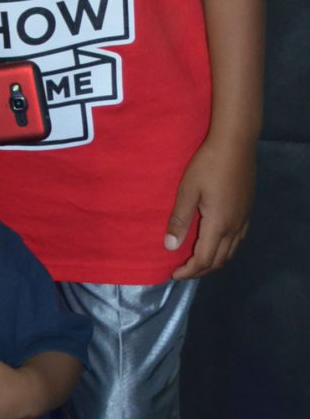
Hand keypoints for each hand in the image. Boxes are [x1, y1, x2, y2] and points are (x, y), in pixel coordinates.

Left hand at [164, 136, 255, 278]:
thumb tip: (170, 247)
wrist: (235, 144)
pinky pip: (237, 240)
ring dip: (213, 261)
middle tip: (182, 271)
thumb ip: (179, 220)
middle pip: (220, 260)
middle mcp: (235, 227)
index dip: (189, 271)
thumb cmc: (207, 164)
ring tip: (196, 260)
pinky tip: (214, 242)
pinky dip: (224, 249)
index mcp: (219, 225)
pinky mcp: (248, 210)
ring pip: (231, 251)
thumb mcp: (187, 190)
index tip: (173, 274)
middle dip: (200, 270)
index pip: (204, 259)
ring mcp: (244, 219)